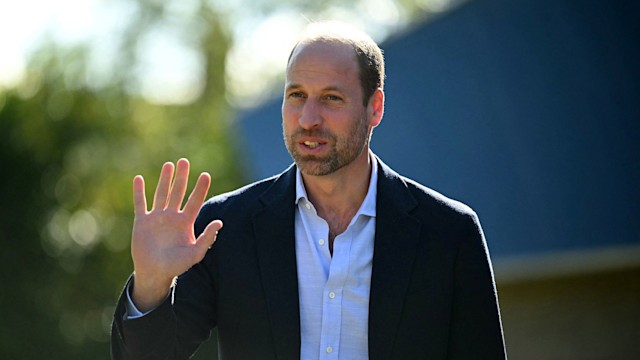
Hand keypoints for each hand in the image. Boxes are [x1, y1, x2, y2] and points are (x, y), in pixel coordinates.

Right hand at [130, 158, 222, 311]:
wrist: (155, 273)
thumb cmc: (176, 265)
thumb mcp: (195, 254)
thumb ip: (207, 238)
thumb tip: (220, 222)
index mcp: (186, 222)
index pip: (195, 201)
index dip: (200, 188)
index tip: (205, 175)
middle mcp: (172, 216)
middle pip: (178, 192)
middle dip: (181, 177)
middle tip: (184, 161)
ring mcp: (157, 217)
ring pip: (161, 194)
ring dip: (165, 179)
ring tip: (169, 165)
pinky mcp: (142, 221)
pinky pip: (140, 203)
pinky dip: (139, 192)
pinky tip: (139, 179)